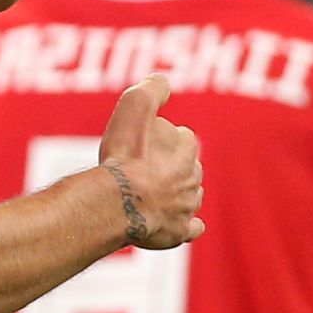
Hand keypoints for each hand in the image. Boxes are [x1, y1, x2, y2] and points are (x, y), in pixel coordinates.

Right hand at [94, 75, 205, 249]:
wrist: (119, 201)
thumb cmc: (124, 155)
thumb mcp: (134, 107)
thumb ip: (151, 90)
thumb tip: (162, 79)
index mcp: (186, 147)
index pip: (180, 137)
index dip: (160, 138)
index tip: (142, 142)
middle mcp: (193, 177)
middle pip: (186, 167)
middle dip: (170, 166)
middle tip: (143, 168)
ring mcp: (187, 206)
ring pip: (189, 196)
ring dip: (178, 193)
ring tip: (154, 194)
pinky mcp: (179, 232)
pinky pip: (190, 228)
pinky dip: (188, 225)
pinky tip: (181, 223)